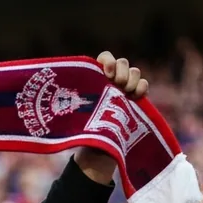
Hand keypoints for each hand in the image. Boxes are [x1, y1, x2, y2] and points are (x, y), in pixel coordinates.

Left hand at [75, 52, 149, 184]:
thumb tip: (59, 94)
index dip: (108, 61)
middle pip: (122, 62)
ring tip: (126, 92)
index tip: (106, 73)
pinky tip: (136, 96)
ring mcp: (125, 87)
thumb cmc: (82, 127)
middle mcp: (112, 79)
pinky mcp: (136, 97)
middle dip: (121, 71)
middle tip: (117, 84)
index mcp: (97, 77)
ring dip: (132, 79)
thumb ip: (77, 99)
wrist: (98, 144)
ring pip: (134, 71)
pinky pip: (144, 84)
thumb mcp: (76, 112)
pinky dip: (142, 87)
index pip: (106, 57)